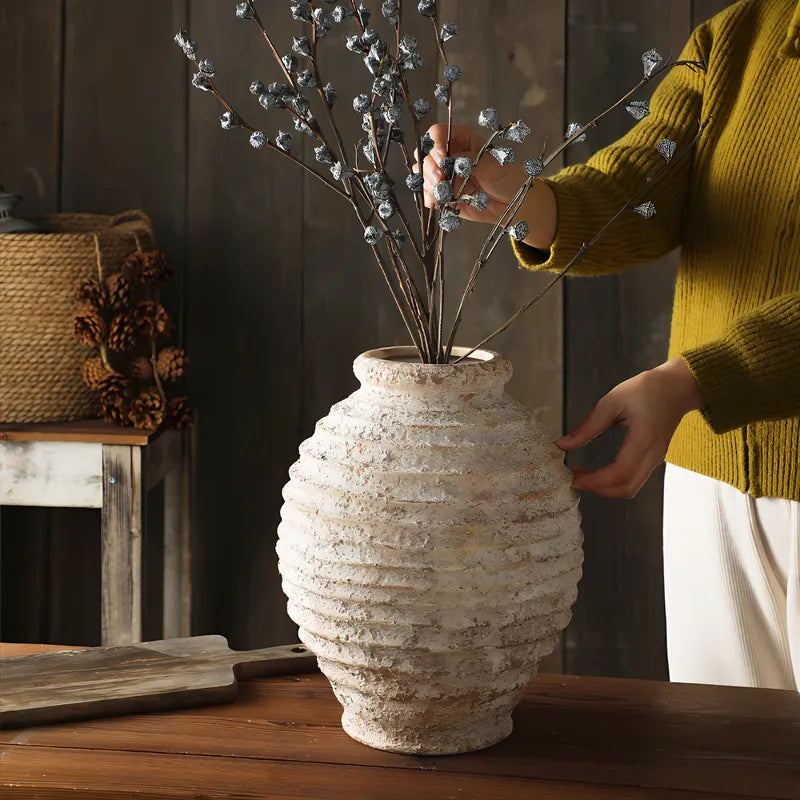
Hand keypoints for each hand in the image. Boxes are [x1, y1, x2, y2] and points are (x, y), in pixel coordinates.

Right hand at [417, 124, 525, 221]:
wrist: (514, 203)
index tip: (442, 157)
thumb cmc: (509, 177)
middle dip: (429, 167)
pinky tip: (441, 202)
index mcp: (462, 140)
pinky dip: (431, 199)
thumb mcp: (492, 164)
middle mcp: (450, 156)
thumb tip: (446, 160)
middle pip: (426, 155)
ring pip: (424, 176)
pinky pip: (430, 196)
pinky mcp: (446, 195)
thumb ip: (468, 161)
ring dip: (429, 184)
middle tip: (440, 178)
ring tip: (443, 192)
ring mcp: (446, 177)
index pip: (438, 134)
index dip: (435, 144)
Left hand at [556, 358, 704, 497]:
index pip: (621, 472)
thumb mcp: (613, 400)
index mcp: (644, 438)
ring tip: (583, 476)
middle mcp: (653, 454)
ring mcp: (656, 458)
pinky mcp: (654, 458)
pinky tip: (598, 472)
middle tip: (575, 480)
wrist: (679, 386)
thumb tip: (564, 444)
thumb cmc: (649, 389)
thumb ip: (589, 425)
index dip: (596, 481)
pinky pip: (635, 479)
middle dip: (599, 489)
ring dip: (606, 488)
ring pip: (631, 487)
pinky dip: (615, 481)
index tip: (575, 479)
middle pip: (627, 488)